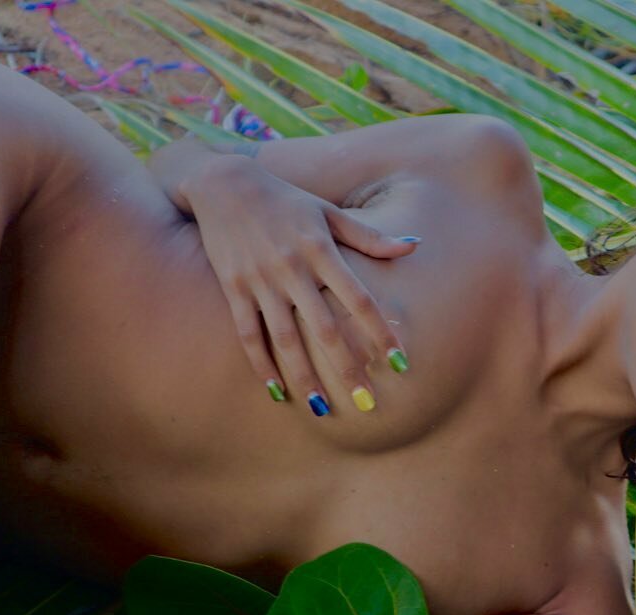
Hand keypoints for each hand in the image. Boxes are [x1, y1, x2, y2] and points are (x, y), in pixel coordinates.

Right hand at [184, 155, 417, 414]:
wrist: (222, 184)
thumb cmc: (286, 200)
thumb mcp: (328, 212)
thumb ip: (369, 236)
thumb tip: (413, 245)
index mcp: (321, 250)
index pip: (359, 299)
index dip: (381, 332)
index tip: (400, 362)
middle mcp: (292, 269)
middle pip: (324, 328)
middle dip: (346, 368)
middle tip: (367, 403)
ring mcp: (260, 281)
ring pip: (286, 339)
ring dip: (305, 376)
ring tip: (322, 410)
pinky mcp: (234, 288)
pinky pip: (249, 334)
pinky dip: (262, 364)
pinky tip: (277, 391)